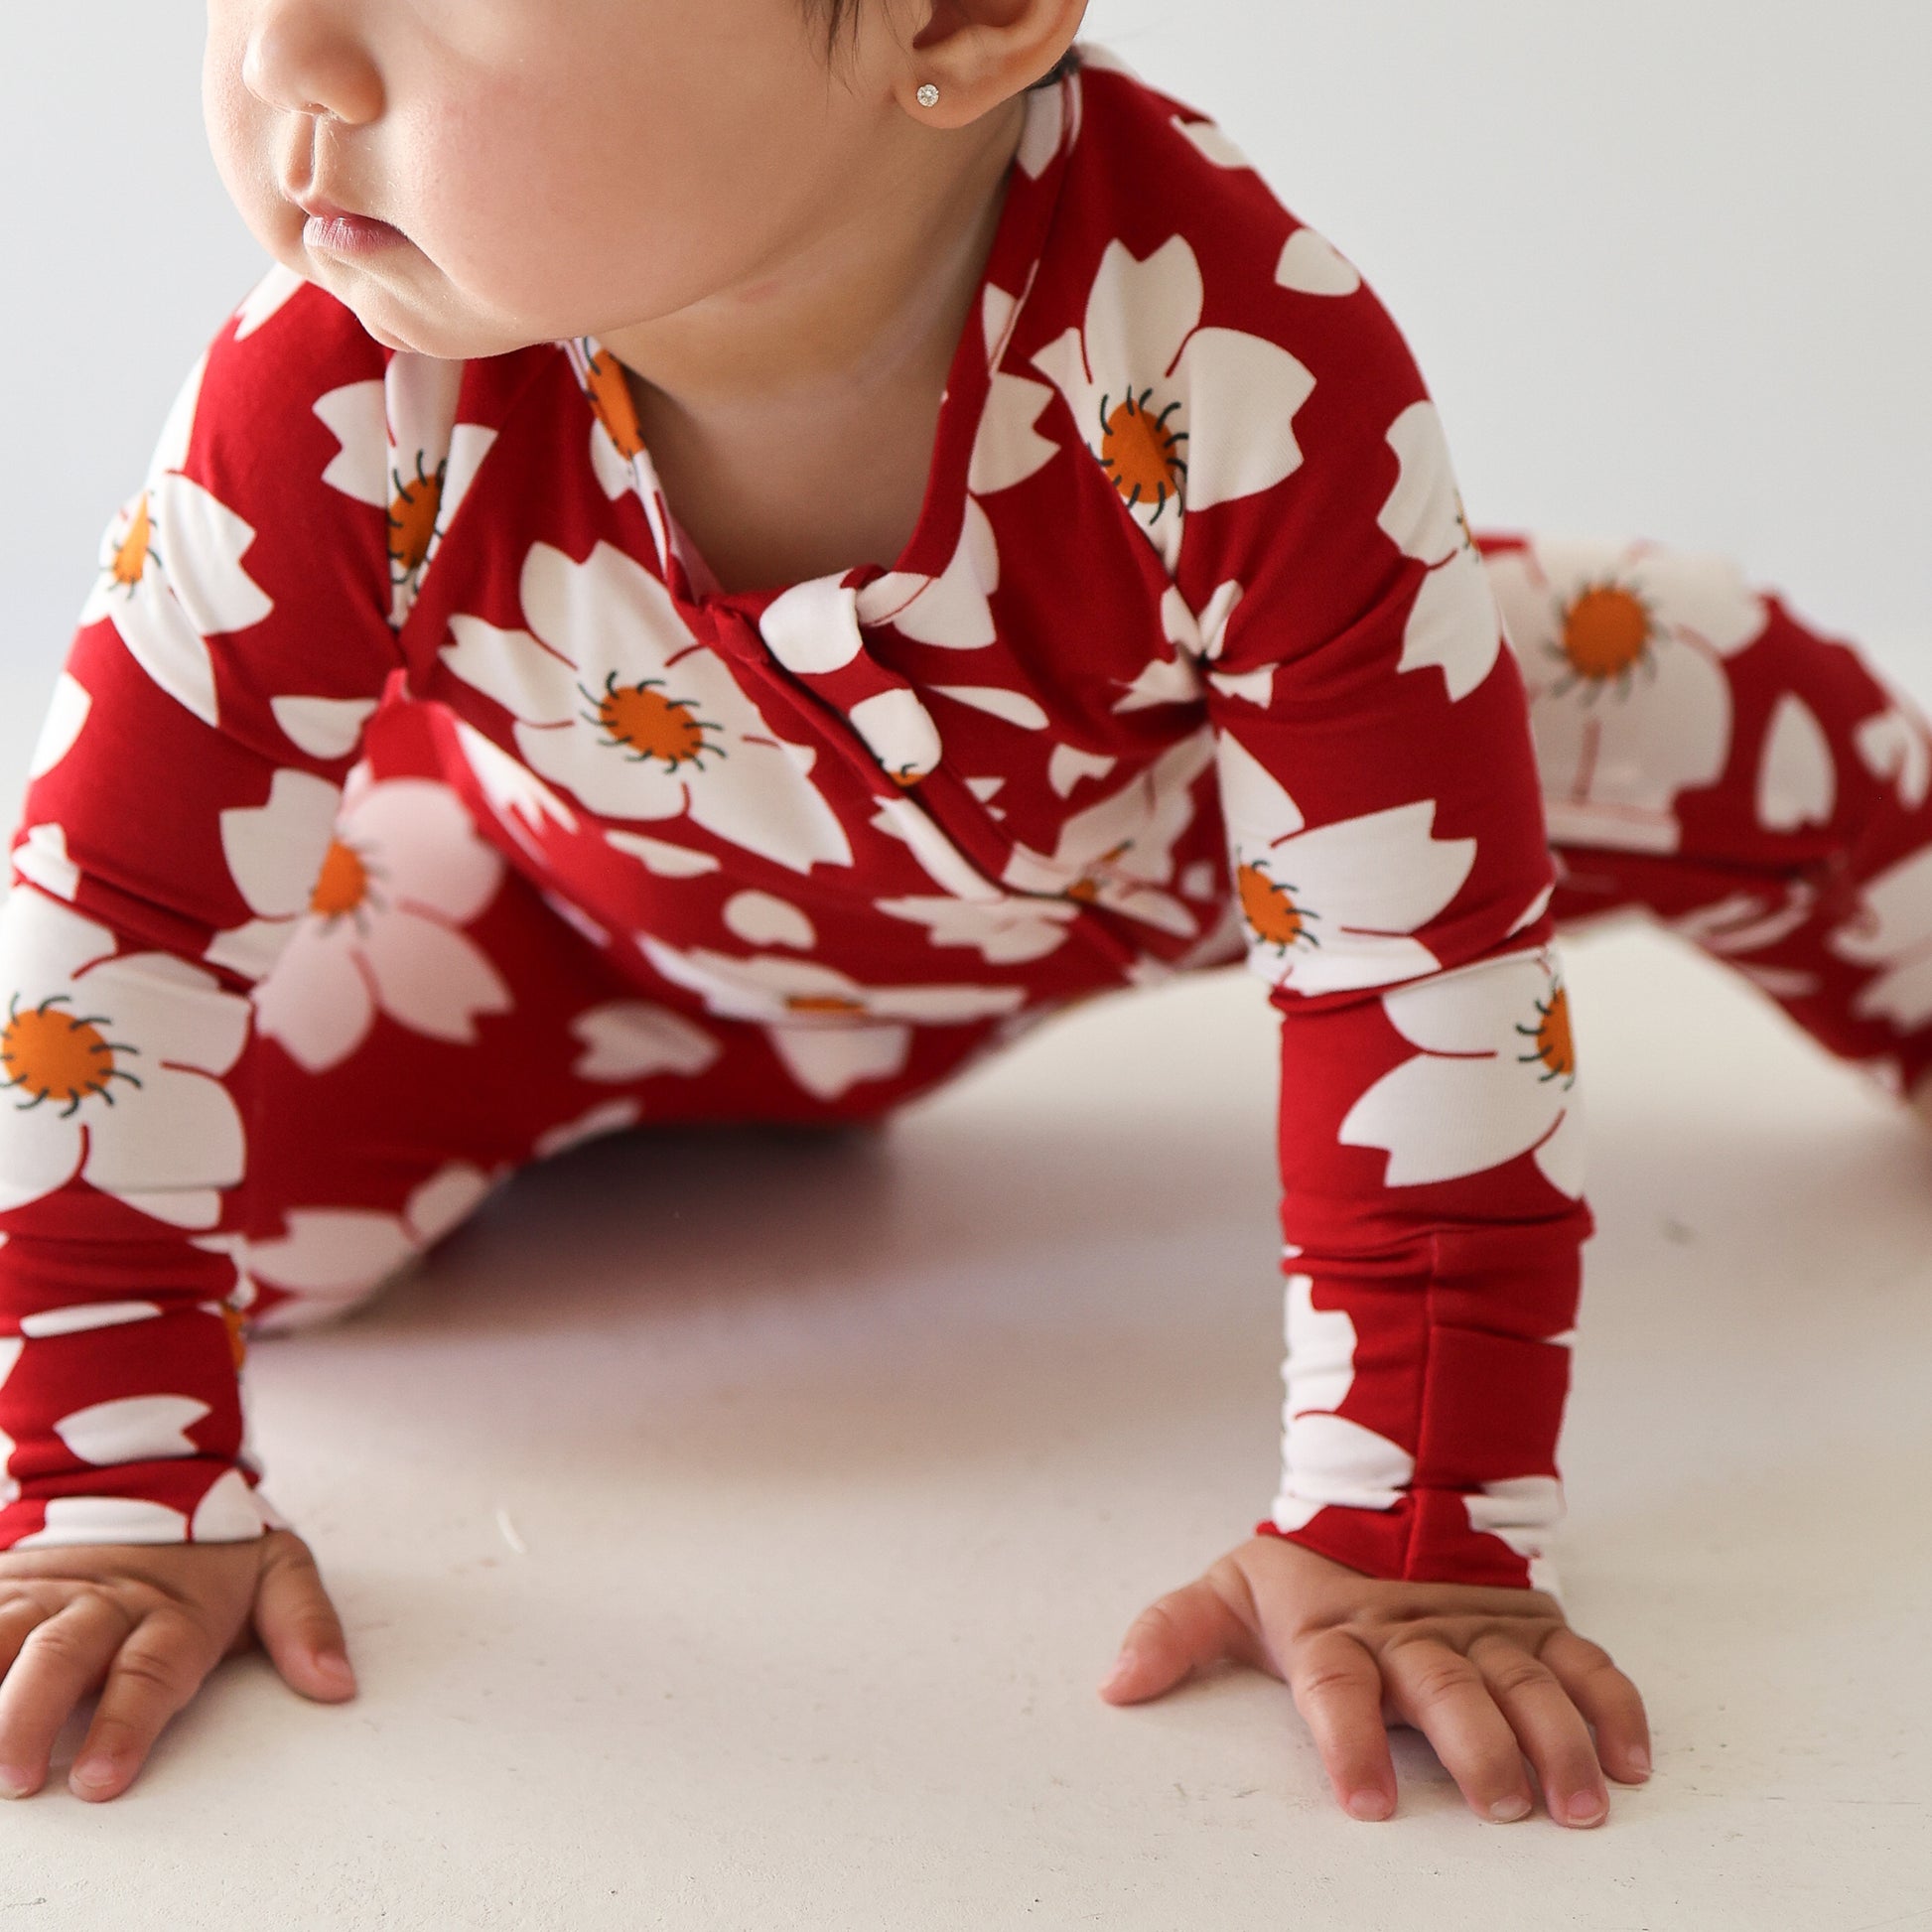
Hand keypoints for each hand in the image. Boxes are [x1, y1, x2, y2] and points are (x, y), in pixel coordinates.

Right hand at [0, 1528, 354, 1802]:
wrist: (150, 1466)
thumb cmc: (213, 1543)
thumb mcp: (278, 1566)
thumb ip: (306, 1623)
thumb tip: (338, 1683)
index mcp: (172, 1611)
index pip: (151, 1673)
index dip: (127, 1726)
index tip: (100, 1780)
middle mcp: (101, 1604)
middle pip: (60, 1657)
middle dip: (30, 1719)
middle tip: (16, 1777)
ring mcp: (44, 1592)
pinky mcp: (3, 1582)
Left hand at [1101, 1534, 1649, 1826]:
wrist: (1385, 1496)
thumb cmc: (1306, 1574)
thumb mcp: (1230, 1591)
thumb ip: (1174, 1634)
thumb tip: (1114, 1683)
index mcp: (1339, 1631)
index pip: (1337, 1685)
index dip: (1348, 1740)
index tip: (1366, 1805)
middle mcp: (1415, 1632)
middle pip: (1447, 1687)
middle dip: (1478, 1746)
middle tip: (1502, 1804)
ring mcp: (1482, 1627)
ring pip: (1525, 1680)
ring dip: (1556, 1739)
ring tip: (1577, 1803)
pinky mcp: (1535, 1625)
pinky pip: (1584, 1663)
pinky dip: (1614, 1706)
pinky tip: (1631, 1762)